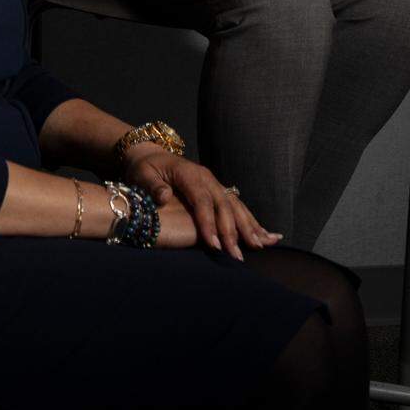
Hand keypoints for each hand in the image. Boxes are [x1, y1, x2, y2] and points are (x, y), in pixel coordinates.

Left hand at [125, 148, 281, 257]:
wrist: (150, 155)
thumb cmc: (145, 167)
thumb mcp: (142, 173)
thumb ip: (153, 185)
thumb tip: (164, 197)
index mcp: (189, 173)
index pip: (202, 200)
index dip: (208, 223)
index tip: (213, 245)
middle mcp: (206, 177)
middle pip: (223, 205)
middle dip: (232, 231)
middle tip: (238, 255)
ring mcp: (214, 183)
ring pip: (235, 205)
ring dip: (248, 226)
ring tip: (260, 246)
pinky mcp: (218, 190)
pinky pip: (237, 206)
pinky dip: (252, 221)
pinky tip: (267, 235)